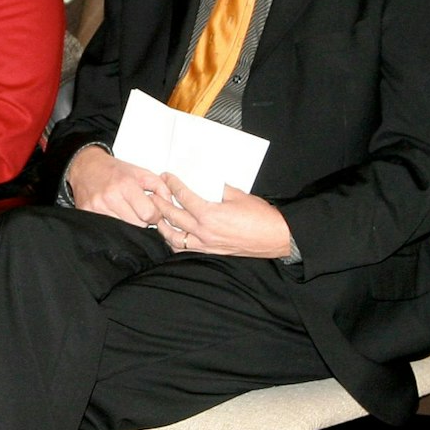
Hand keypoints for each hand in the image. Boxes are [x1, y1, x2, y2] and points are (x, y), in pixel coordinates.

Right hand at [66, 145, 167, 226]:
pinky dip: (115, 224)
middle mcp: (110, 197)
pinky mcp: (88, 214)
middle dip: (142, 220)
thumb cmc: (114, 170)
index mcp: (125, 185)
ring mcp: (97, 208)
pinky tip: (115, 214)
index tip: (152, 211)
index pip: (148, 214)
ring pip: (124, 229)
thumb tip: (170, 205)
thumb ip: (161, 187)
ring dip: (129, 223)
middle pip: (137, 225)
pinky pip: (109, 229)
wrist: (85, 167)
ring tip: (126, 211)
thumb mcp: (141, 172)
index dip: (155, 215)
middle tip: (138, 211)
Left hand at [149, 174, 293, 257]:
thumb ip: (218, 188)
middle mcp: (204, 231)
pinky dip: (175, 242)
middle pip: (173, 216)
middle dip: (160, 203)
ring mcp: (206, 244)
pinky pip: (185, 249)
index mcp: (210, 214)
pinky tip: (172, 234)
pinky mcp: (211, 252)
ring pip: (174, 237)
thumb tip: (205, 181)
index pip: (183, 196)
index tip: (166, 177)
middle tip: (153, 193)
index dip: (173, 184)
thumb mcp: (238, 195)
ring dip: (163, 226)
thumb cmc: (261, 217)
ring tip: (157, 216)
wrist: (276, 237)